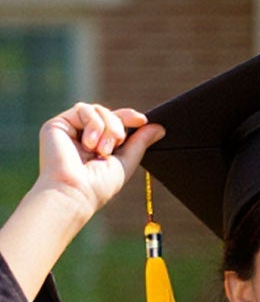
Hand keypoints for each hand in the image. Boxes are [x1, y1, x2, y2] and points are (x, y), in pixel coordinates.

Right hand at [33, 104, 158, 222]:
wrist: (75, 191)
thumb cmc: (99, 185)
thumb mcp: (126, 162)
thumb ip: (140, 143)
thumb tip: (159, 127)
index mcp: (98, 145)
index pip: (115, 122)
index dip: (129, 117)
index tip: (142, 120)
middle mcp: (83, 136)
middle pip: (108, 113)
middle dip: (118, 126)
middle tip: (116, 144)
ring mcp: (70, 129)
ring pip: (97, 109)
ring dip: (107, 127)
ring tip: (102, 150)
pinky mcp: (57, 124)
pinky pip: (83, 109)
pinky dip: (93, 124)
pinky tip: (89, 144)